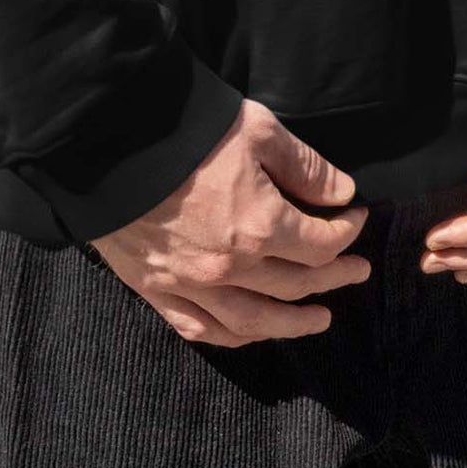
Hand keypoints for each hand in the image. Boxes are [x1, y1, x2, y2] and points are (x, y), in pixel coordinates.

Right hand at [93, 100, 368, 347]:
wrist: (109, 144)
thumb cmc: (189, 130)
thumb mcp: (259, 131)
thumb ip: (306, 167)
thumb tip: (342, 193)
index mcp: (261, 226)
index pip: (321, 245)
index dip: (346, 233)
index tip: (355, 218)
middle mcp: (231, 267)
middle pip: (296, 285)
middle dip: (333, 277)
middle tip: (357, 272)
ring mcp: (192, 284)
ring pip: (253, 322)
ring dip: (292, 324)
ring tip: (320, 320)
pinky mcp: (157, 290)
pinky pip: (200, 329)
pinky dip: (232, 337)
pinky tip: (251, 333)